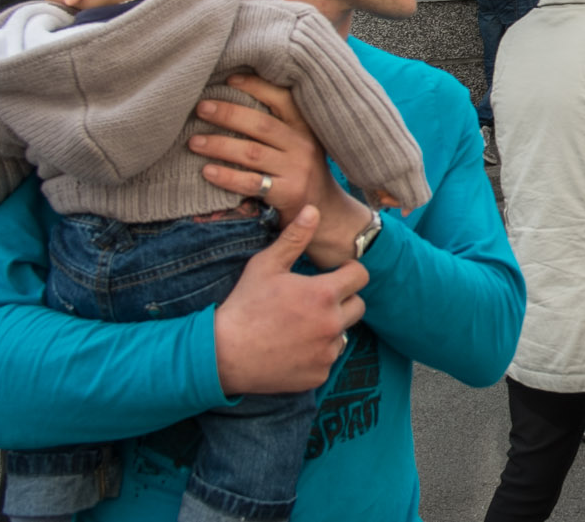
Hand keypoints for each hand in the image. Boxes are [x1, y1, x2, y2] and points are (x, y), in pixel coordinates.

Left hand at [189, 74, 373, 266]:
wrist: (325, 215)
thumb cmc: (301, 173)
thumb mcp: (300, 145)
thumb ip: (277, 125)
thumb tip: (233, 97)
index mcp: (306, 128)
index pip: (282, 99)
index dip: (255, 86)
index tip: (228, 79)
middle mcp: (303, 146)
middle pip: (261, 125)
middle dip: (228, 113)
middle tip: (201, 108)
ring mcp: (297, 171)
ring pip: (252, 153)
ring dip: (219, 145)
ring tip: (194, 141)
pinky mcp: (288, 194)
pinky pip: (251, 183)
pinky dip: (226, 176)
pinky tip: (207, 171)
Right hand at [214, 206, 369, 394]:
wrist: (224, 354)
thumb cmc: (244, 305)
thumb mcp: (266, 266)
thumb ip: (294, 238)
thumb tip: (313, 210)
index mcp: (323, 295)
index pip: (361, 276)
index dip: (347, 272)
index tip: (332, 275)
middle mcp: (332, 325)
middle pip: (358, 305)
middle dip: (342, 299)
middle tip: (314, 300)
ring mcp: (327, 352)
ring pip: (343, 333)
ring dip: (329, 327)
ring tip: (299, 324)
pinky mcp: (320, 374)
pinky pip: (328, 357)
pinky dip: (317, 352)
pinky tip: (292, 347)